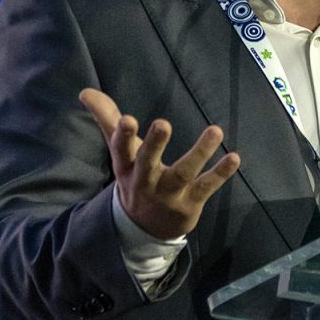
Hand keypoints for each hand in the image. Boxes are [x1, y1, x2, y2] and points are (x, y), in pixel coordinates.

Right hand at [79, 88, 240, 239]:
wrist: (145, 228)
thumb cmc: (134, 177)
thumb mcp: (120, 152)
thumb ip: (106, 118)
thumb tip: (85, 91)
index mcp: (126, 166)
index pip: (121, 150)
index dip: (122, 136)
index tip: (127, 119)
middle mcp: (145, 181)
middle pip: (148, 162)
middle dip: (154, 144)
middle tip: (162, 124)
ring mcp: (168, 194)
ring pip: (183, 173)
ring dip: (199, 152)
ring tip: (215, 130)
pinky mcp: (190, 202)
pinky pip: (206, 187)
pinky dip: (220, 173)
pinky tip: (234, 157)